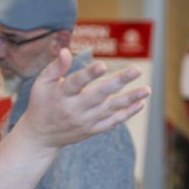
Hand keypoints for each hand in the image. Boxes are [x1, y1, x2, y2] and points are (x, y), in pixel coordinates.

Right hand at [20, 48, 150, 149]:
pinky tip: (140, 103)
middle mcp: (74, 109)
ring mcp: (85, 121)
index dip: (89, 74)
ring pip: (110, 109)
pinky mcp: (92, 130)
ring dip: (130, 99)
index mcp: (60, 95)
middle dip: (118, 82)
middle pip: (99, 95)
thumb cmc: (41, 104)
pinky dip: (127, 114)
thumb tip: (66, 51)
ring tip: (147, 89)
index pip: (76, 83)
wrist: (41, 137)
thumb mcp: (41, 84)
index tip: (102, 65)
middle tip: (136, 70)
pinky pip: (112, 122)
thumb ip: (55, 67)